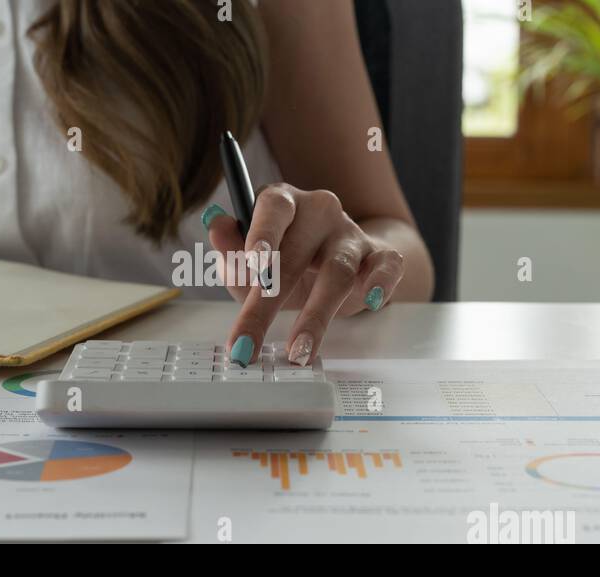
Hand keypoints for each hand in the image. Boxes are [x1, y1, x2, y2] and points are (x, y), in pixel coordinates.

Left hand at [203, 183, 405, 367]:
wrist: (342, 264)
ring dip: (316, 315)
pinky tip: (370, 300)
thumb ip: (230, 250)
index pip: (273, 207)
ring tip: (298, 351)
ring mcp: (351, 234)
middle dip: (267, 305)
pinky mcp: (379, 257)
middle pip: (294, 254)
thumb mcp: (250, 262)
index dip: (263, 234)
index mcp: (282, 202)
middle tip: (248, 342)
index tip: (254, 265)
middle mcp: (319, 210)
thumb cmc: (286, 261)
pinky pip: (385, 267)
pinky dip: (379, 283)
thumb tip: (214, 227)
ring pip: (335, 271)